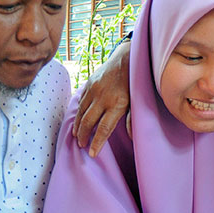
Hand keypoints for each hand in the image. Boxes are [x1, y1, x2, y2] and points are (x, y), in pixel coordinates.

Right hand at [73, 38, 131, 157]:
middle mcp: (103, 98)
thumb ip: (132, 118)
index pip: (104, 128)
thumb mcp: (137, 101)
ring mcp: (94, 90)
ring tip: (76, 136)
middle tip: (81, 145)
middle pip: (88, 122)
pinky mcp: (89, 83)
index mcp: (117, 104)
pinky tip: (77, 119)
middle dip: (83, 136)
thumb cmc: (135, 83)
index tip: (92, 153)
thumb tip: (132, 137)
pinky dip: (78, 111)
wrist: (127, 59)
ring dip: (78, 126)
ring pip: (81, 112)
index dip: (97, 142)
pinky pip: (81, 100)